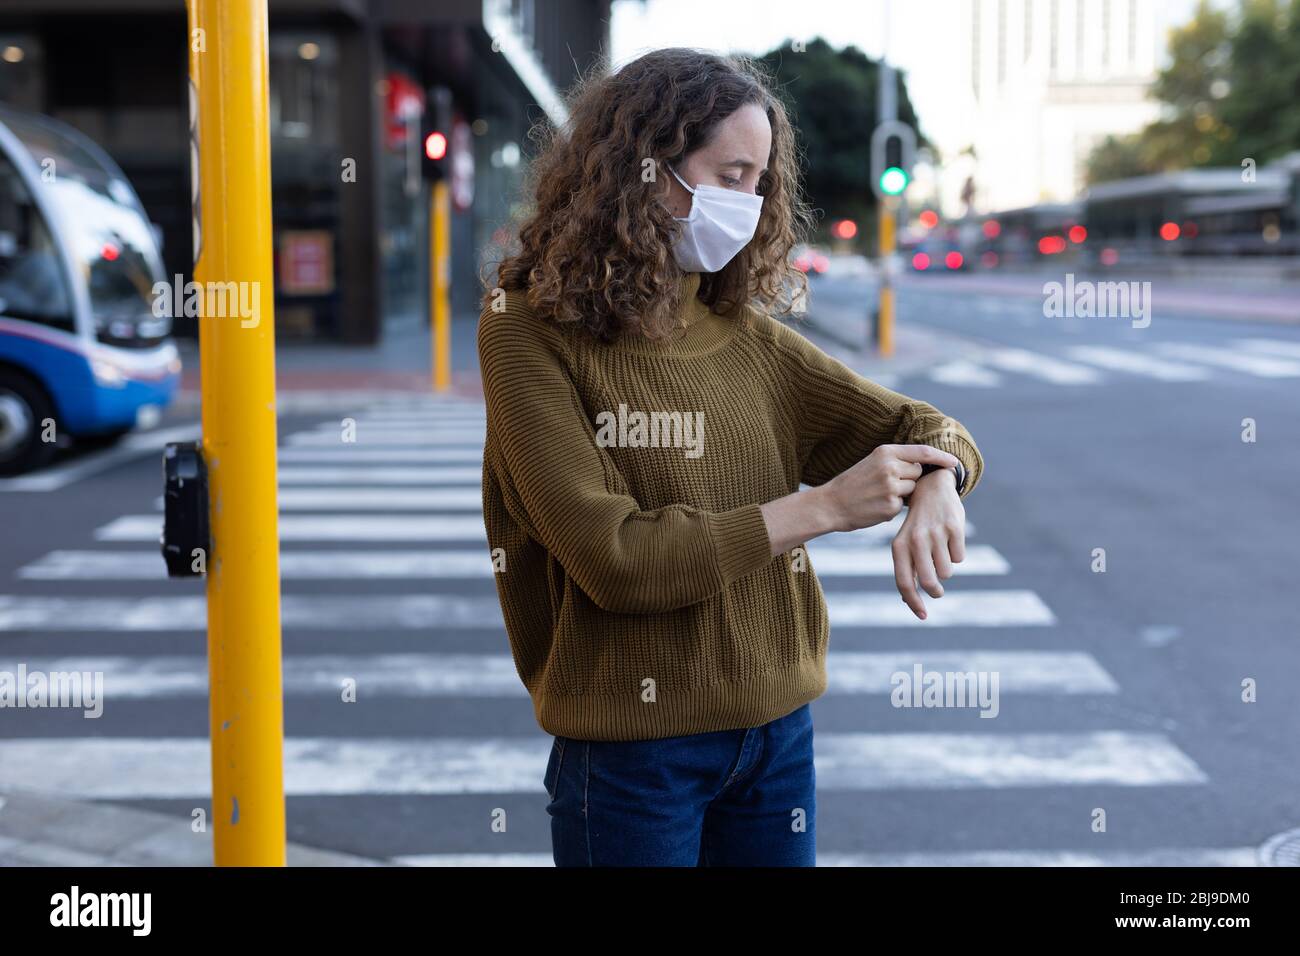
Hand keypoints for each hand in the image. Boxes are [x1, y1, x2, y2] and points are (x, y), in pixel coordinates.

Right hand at [824, 443, 962, 532]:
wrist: (830, 504)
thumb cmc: (852, 484)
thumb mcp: (872, 462)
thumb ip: (896, 461)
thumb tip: (924, 466)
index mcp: (885, 452)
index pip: (923, 452)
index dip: (942, 457)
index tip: (954, 463)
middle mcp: (890, 466)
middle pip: (918, 472)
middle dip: (909, 479)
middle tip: (885, 484)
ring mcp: (891, 487)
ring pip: (912, 490)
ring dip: (902, 494)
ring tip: (878, 495)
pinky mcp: (890, 506)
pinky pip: (902, 506)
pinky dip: (892, 508)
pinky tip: (875, 506)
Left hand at [892, 468, 965, 619]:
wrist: (931, 487)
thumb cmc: (917, 524)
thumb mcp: (905, 542)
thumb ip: (906, 570)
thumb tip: (908, 601)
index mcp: (899, 546)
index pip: (904, 582)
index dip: (914, 602)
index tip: (922, 616)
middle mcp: (915, 540)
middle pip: (928, 582)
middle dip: (935, 591)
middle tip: (937, 591)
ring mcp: (935, 534)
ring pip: (947, 571)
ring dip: (946, 568)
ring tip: (940, 551)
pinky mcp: (954, 528)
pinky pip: (960, 557)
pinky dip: (956, 554)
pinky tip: (949, 538)